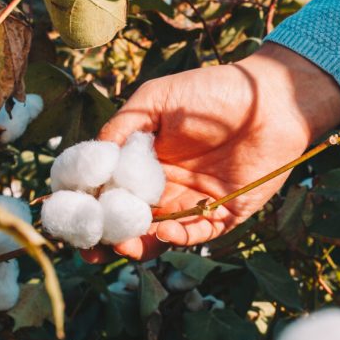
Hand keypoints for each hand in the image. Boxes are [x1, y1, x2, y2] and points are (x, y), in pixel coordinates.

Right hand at [83, 42, 339, 261]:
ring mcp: (192, 204)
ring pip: (156, 236)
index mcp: (144, 162)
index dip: (87, 205)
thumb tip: (93, 157)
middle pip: (127, 221)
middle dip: (106, 237)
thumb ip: (124, 126)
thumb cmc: (213, 92)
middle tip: (90, 247)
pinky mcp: (223, 215)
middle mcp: (164, 187)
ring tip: (123, 245)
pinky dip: (176, 238)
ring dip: (137, 245)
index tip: (69, 215)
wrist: (270, 101)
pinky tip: (162, 231)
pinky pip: (195, 236)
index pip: (108, 191)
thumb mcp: (157, 100)